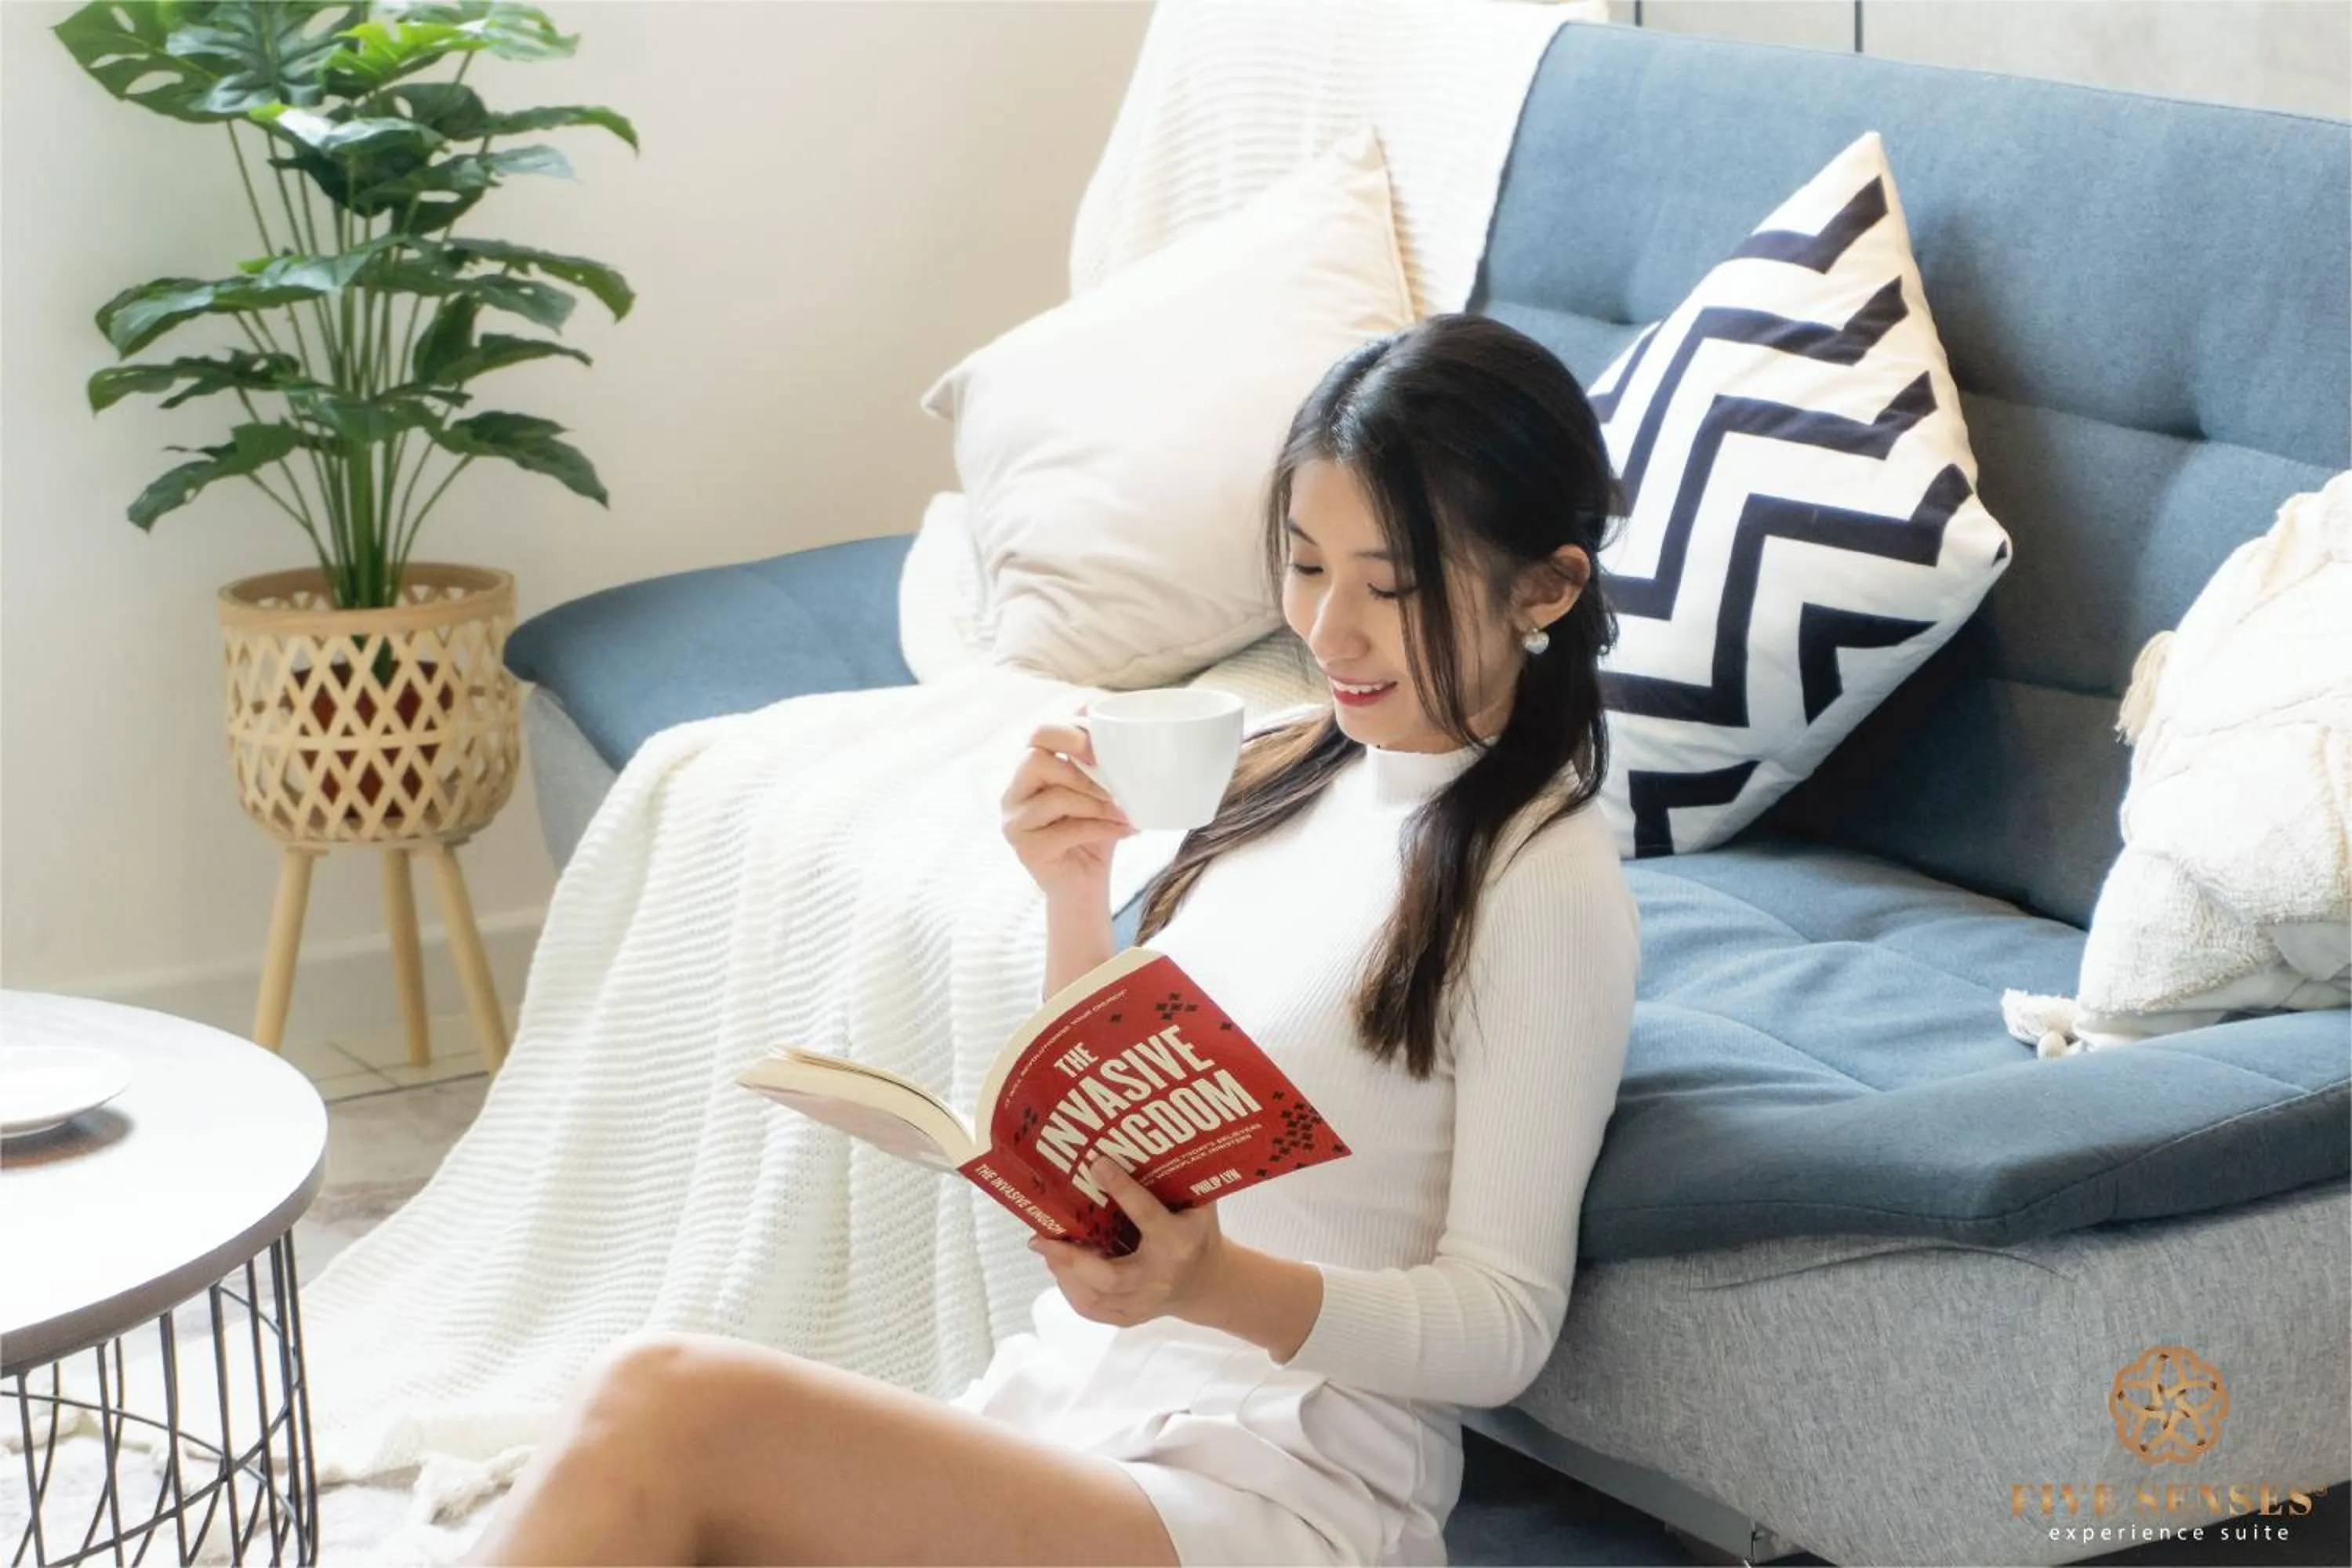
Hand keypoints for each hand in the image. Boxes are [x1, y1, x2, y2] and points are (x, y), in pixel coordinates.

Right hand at [1002, 701, 1138, 905]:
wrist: (1085, 888)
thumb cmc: (1092, 833)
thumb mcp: (1098, 790)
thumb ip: (1092, 755)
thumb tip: (1091, 704)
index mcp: (1029, 771)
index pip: (1037, 735)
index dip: (1069, 732)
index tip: (1101, 746)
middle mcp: (1013, 794)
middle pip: (1036, 760)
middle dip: (1081, 770)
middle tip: (1115, 784)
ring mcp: (1014, 823)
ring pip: (1055, 796)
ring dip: (1098, 803)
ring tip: (1127, 813)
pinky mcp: (1025, 849)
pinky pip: (1066, 829)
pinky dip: (1102, 828)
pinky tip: (1126, 831)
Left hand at [1028, 1156, 1226, 1327]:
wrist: (1207, 1283)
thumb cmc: (1197, 1232)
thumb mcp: (1197, 1203)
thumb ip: (1175, 1179)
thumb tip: (1139, 1138)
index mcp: (1178, 1241)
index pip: (1147, 1215)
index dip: (1122, 1188)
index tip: (1095, 1163)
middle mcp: (1159, 1277)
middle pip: (1110, 1276)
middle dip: (1072, 1258)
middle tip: (1041, 1238)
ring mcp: (1144, 1303)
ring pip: (1094, 1297)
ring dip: (1063, 1272)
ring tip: (1044, 1246)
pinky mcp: (1130, 1318)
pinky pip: (1092, 1310)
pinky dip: (1070, 1290)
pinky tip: (1058, 1268)